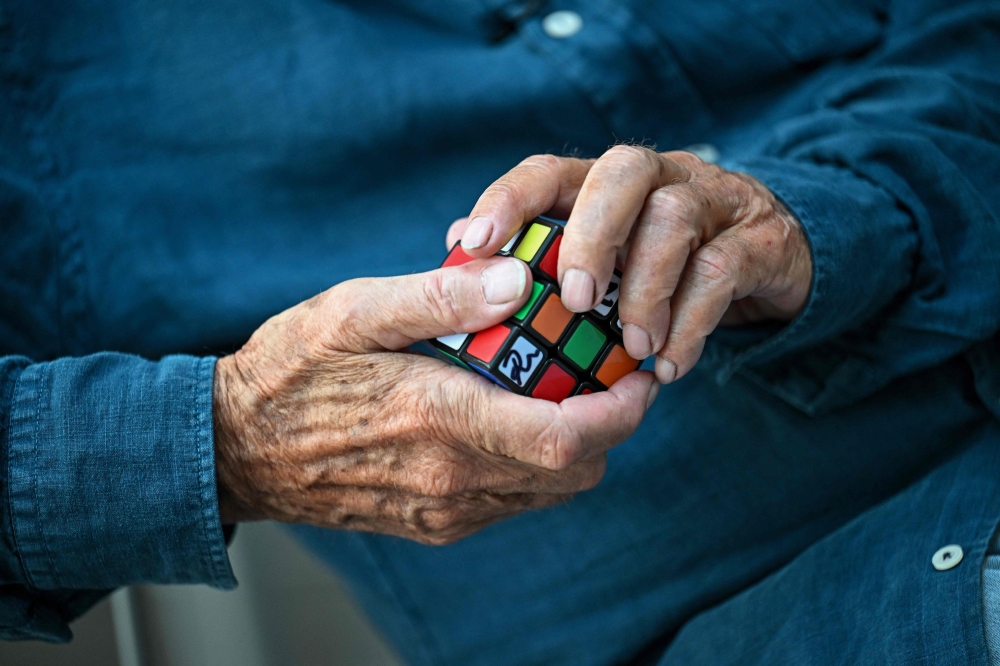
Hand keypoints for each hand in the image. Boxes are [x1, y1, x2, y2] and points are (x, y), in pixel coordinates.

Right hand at [213, 257, 657, 544]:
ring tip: (561, 388)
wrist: (237, 449)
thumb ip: (439, 296)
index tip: (638, 371)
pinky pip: (513, 501)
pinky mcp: (433, 524)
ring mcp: (443, 511)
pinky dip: (534, 464)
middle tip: (604, 369)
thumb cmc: (292, 369)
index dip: (622, 409)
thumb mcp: (354, 310)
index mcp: (439, 419)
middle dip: (608, 424)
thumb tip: (522, 281)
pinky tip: (509, 418)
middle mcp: (451, 480)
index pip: (567, 436)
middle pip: (575, 471)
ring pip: (549, 490)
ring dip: (574, 445)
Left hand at [450, 147, 812, 383]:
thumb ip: (539, 250)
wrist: (772, 261)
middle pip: (622, 170)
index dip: (510, 200)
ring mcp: (715, 201)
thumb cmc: (664, 263)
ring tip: (633, 349)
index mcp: (607, 182)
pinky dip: (692, 323)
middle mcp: (662, 176)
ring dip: (645, 290)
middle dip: (591, 235)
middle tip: (575, 299)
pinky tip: (670, 365)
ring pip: (675, 218)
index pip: (551, 170)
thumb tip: (460, 249)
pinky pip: (722, 269)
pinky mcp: (759, 240)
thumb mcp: (603, 255)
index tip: (475, 245)